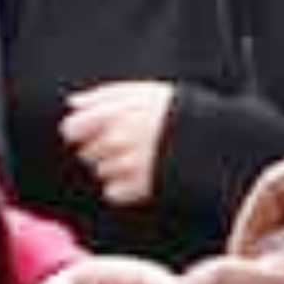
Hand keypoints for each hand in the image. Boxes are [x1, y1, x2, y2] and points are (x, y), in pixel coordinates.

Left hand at [61, 82, 175, 207]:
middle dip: (101, 149)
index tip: (94, 131)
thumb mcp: (142, 90)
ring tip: (140, 158)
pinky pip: (113, 192)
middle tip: (127, 143)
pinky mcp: (139, 188)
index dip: (81, 131)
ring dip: (114, 168)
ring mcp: (127, 165)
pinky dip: (123, 187)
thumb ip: (103, 95)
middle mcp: (116, 139)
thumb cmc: (176, 110)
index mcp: (113, 113)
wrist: (212, 139)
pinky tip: (141, 175)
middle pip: (86, 153)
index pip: (71, 129)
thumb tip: (72, 103)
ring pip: (101, 172)